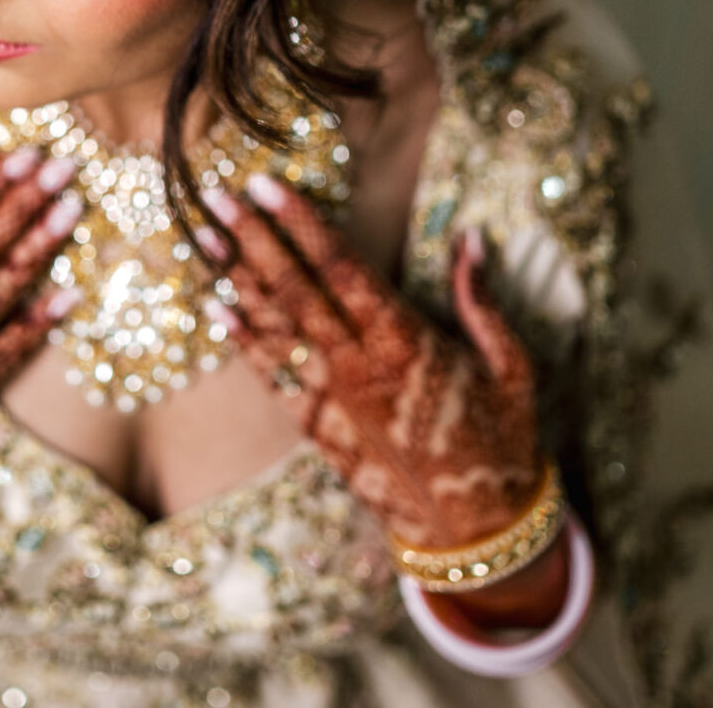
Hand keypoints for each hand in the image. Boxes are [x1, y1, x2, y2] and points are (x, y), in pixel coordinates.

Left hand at [199, 174, 542, 548]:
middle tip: (215, 194)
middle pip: (293, 288)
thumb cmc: (497, 439)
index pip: (341, 267)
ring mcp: (330, 397)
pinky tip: (214, 307)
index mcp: (405, 341)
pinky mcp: (316, 425)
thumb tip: (470, 238)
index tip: (268, 184)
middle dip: (252, 237)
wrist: (470, 527)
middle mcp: (357, 365)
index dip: (301, 223)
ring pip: (273, 326)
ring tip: (202, 233)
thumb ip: (480, 300)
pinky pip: (270, 375)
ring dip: (234, 277)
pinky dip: (240, 339)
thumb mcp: (509, 366)